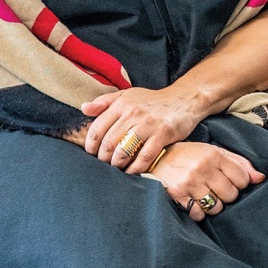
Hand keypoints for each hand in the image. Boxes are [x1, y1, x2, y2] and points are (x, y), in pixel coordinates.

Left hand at [81, 83, 202, 170]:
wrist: (184, 99)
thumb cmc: (152, 101)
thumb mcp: (127, 95)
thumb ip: (104, 102)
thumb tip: (83, 108)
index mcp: (121, 104)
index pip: (97, 128)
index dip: (91, 145)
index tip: (91, 154)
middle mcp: (133, 113)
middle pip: (109, 142)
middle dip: (103, 158)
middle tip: (103, 165)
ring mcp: (148, 124)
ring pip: (124, 151)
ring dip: (117, 164)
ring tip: (117, 169)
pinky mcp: (163, 134)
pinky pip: (145, 157)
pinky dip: (135, 168)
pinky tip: (132, 172)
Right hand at [147, 139, 263, 220]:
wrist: (154, 158)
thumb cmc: (189, 156)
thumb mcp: (214, 152)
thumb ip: (239, 163)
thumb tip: (260, 178)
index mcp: (215, 155)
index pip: (243, 179)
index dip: (239, 183)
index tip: (229, 180)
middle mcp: (203, 168)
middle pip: (231, 195)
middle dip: (226, 195)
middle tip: (216, 188)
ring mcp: (190, 182)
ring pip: (216, 207)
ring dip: (212, 205)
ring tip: (204, 195)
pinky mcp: (178, 195)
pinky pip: (198, 214)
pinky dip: (198, 212)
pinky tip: (193, 201)